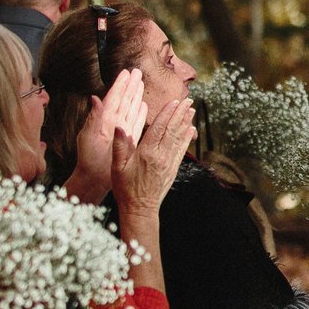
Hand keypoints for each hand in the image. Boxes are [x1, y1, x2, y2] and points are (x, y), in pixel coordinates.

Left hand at [68, 68, 146, 204]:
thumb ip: (93, 117)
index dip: (120, 85)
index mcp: (103, 120)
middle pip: (124, 100)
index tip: (126, 73)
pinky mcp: (128, 140)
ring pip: (131, 109)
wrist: (94, 178)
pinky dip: (140, 114)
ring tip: (141, 84)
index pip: (114, 98)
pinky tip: (144, 106)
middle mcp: (113, 123)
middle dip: (130, 86)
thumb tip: (95, 97)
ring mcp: (121, 131)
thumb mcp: (87, 137)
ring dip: (136, 96)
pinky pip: (136, 124)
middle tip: (137, 72)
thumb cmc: (88, 160)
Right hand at [115, 95, 193, 214]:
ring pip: (179, 138)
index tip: (174, 101)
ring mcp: (169, 162)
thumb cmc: (125, 188)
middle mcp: (160, 156)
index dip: (167, 113)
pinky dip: (186, 138)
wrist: (139, 208)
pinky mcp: (173, 168)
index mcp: (146, 153)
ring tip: (191, 109)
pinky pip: (181, 150)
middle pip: (172, 130)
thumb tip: (119, 127)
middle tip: (188, 100)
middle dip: (180, 113)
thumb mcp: (117, 167)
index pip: (159, 128)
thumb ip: (119, 146)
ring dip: (186, 122)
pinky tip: (190, 129)